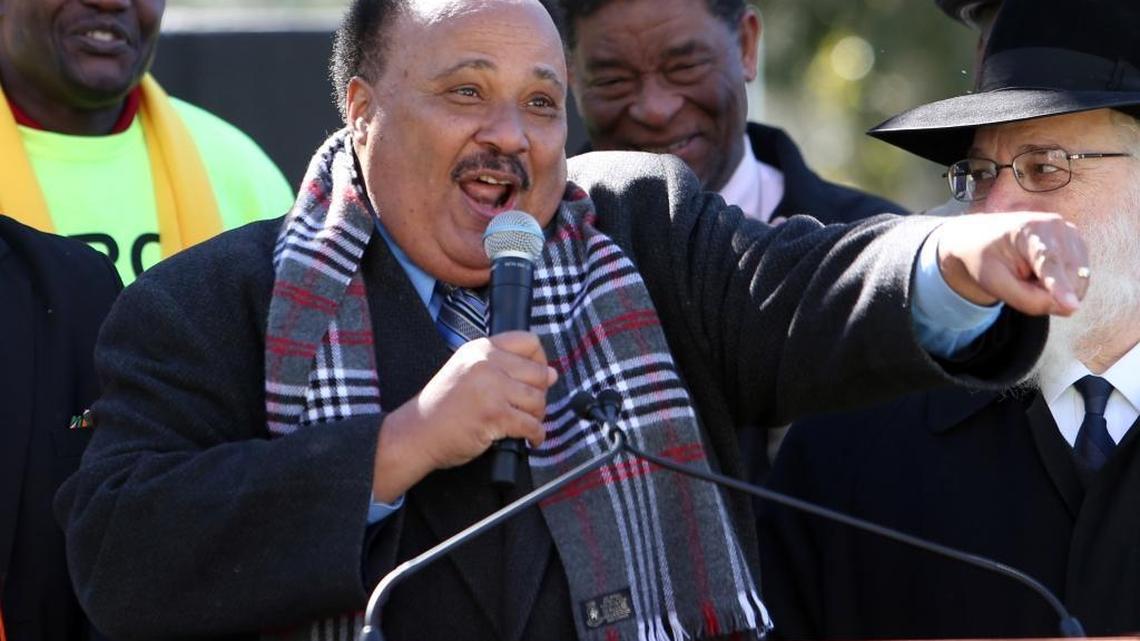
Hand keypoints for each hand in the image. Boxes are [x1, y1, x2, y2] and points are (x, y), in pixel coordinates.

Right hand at [371, 331, 556, 501]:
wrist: (416, 433)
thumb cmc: (442, 407)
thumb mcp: (468, 372)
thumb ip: (504, 367)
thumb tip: (552, 373)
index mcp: (481, 348)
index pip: (529, 341)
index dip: (540, 361)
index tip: (537, 378)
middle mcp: (486, 363)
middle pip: (539, 373)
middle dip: (540, 394)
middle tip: (529, 408)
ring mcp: (491, 388)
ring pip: (537, 400)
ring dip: (537, 416)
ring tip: (525, 423)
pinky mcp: (494, 414)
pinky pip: (531, 425)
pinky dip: (536, 435)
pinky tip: (529, 439)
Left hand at [934, 212, 1089, 315]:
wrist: (982, 237)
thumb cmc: (985, 259)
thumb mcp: (994, 282)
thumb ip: (1027, 299)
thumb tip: (1069, 309)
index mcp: (1028, 228)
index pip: (1049, 262)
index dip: (1061, 286)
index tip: (1072, 307)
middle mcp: (1057, 226)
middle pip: (1068, 276)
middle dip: (1049, 294)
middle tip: (1019, 283)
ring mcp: (1072, 234)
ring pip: (1079, 281)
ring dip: (1056, 291)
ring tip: (1028, 276)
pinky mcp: (1079, 245)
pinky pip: (1080, 280)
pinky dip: (1062, 286)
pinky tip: (1041, 275)